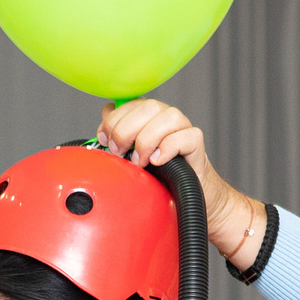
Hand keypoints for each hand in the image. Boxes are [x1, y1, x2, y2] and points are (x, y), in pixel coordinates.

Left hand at [95, 99, 265, 265]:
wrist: (183, 195)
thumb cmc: (156, 174)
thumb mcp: (128, 156)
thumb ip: (116, 137)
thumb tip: (103, 123)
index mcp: (147, 115)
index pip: (129, 104)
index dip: (113, 120)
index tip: (105, 141)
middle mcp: (165, 117)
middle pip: (148, 106)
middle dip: (126, 130)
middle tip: (120, 153)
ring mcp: (183, 128)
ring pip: (169, 116)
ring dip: (148, 140)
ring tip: (140, 162)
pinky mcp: (196, 142)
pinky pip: (186, 136)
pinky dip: (168, 148)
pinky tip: (157, 161)